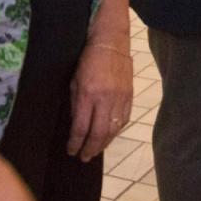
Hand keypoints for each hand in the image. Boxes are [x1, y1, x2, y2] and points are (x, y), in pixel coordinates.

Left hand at [67, 38, 133, 161]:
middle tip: (84, 157)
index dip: (75, 142)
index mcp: (88, 93)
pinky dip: (116, 131)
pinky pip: (124, 119)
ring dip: (104, 143)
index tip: (71, 150)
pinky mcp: (129, 95)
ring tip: (95, 150)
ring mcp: (120, 98)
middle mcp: (105, 98)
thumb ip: (76, 104)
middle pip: (99, 132)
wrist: (111, 43)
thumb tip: (77, 126)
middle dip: (90, 148)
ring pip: (113, 129)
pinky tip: (109, 136)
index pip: (81, 127)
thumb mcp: (74, 81)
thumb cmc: (88, 60)